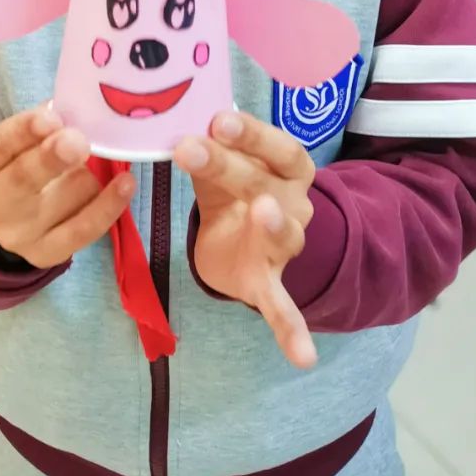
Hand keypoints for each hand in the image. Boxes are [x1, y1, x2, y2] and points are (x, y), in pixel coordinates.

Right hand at [0, 106, 134, 268]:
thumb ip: (39, 123)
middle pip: (22, 180)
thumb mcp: (16, 137)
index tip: (52, 117)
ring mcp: (15, 234)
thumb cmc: (18, 159)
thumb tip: (75, 107)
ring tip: (90, 162)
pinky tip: (125, 183)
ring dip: (85, 174)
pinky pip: (82, 231)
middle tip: (78, 141)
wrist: (9, 213)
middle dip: (52, 159)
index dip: (23, 131)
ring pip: (62, 199)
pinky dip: (108, 206)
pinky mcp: (44, 254)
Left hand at [174, 112, 316, 369]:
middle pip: (265, 183)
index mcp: (287, 170)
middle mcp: (294, 205)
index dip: (251, 132)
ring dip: (273, 225)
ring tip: (263, 212)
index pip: (277, 146)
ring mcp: (283, 246)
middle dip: (230, 165)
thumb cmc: (233, 191)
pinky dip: (292, 330)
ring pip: (283, 235)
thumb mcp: (220, 167)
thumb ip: (207, 148)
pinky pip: (284, 308)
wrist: (244, 242)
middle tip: (191, 148)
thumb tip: (172, 119)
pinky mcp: (268, 283)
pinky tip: (303, 357)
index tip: (217, 118)